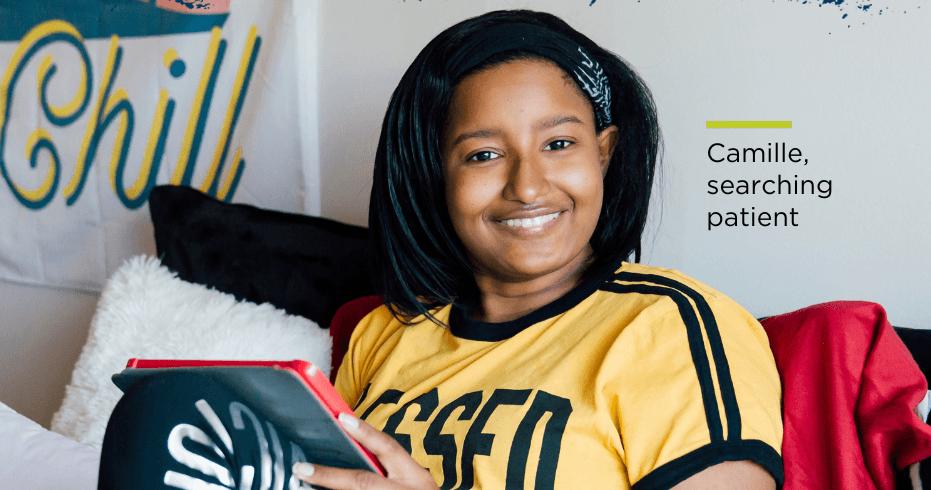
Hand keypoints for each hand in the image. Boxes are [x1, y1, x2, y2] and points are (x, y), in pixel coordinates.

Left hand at [292, 413, 438, 489]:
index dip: (366, 432)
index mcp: (413, 475)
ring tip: (300, 486)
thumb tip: (353, 444)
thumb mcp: (413, 480)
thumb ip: (388, 466)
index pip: (389, 448)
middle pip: (362, 482)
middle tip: (302, 469)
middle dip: (330, 476)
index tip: (342, 418)